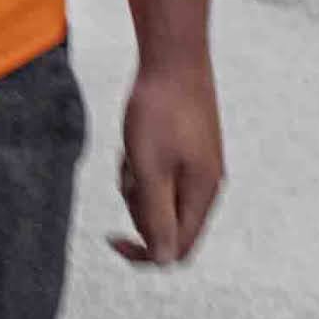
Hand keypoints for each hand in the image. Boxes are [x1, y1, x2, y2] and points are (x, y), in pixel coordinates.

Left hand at [107, 54, 224, 265]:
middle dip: (139, 211)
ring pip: (162, 199)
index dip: (144, 252)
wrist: (173, 57)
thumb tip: (164, 261)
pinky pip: (163, 176)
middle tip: (128, 175)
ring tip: (131, 152)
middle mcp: (207, 184)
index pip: (178, 249)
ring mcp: (200, 166)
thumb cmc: (160, 112)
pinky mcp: (190, 149)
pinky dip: (144, 167)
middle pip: (169, 227)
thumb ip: (156, 217)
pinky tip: (136, 139)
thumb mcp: (150, 169)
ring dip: (138, 186)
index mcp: (203, 194)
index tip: (111, 237)